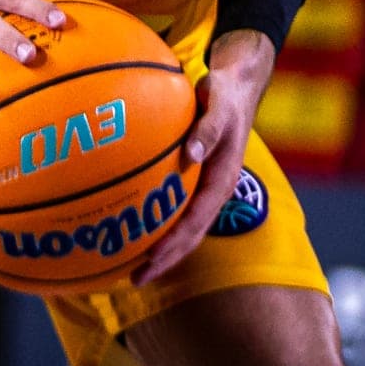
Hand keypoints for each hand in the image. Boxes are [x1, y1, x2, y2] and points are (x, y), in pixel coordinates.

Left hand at [133, 30, 273, 284]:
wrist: (236, 85)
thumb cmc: (226, 95)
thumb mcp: (220, 106)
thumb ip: (208, 129)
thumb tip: (191, 154)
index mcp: (222, 181)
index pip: (196, 223)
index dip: (174, 246)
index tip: (150, 262)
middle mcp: (212, 191)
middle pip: (188, 236)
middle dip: (163, 260)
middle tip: (132, 280)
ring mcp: (203, 187)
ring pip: (182, 226)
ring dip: (159, 248)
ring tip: (128, 266)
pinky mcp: (194, 178)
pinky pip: (174, 206)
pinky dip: (157, 222)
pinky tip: (132, 223)